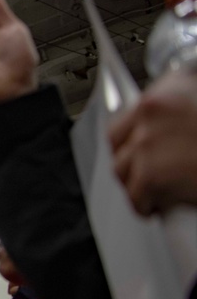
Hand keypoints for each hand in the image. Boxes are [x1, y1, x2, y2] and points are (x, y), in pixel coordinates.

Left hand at [110, 71, 196, 215]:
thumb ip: (181, 115)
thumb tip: (166, 135)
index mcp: (168, 91)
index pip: (128, 116)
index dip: (133, 138)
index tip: (137, 149)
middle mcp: (152, 111)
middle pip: (119, 144)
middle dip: (130, 163)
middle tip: (145, 175)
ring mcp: (148, 143)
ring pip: (123, 170)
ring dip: (137, 184)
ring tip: (154, 192)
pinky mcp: (151, 173)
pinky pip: (136, 195)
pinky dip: (145, 205)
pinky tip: (157, 206)